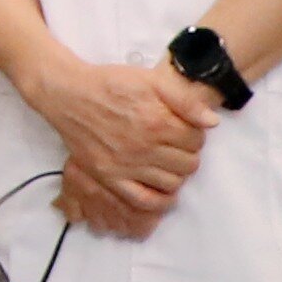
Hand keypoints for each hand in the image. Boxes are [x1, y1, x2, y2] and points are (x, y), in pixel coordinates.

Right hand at [30, 59, 217, 234]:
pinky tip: (162, 191)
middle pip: (188, 164)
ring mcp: (127, 166)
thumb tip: (212, 123)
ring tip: (168, 163)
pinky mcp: (110, 177)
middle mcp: (145, 148)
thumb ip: (184, 100)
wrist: (70, 96)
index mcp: (158, 122)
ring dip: (176, 174)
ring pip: (171, 183)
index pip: (196, 140)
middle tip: (177, 146)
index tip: (186, 130)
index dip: (196, 134)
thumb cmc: (111, 84)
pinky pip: (143, 200)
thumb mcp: (150, 80)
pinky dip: (158, 200)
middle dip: (188, 154)